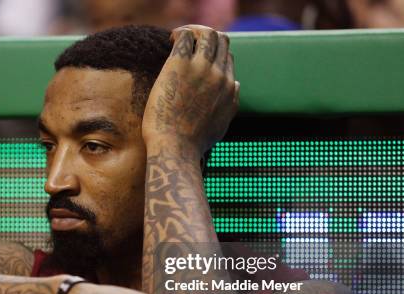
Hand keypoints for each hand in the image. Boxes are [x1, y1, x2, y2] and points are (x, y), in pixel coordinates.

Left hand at [142, 25, 238, 153]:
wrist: (176, 149)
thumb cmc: (192, 143)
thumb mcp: (221, 125)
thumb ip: (230, 104)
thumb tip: (236, 86)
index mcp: (229, 89)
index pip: (227, 59)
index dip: (213, 55)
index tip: (197, 59)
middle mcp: (220, 76)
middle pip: (221, 41)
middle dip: (205, 38)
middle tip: (187, 45)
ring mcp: (202, 69)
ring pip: (207, 34)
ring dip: (194, 31)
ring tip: (177, 39)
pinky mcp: (181, 65)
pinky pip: (186, 36)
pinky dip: (180, 33)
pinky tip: (170, 40)